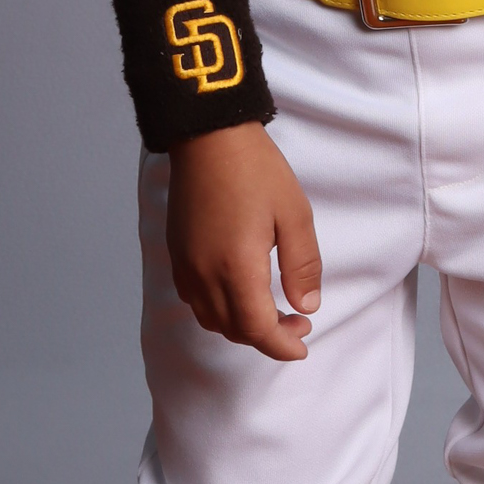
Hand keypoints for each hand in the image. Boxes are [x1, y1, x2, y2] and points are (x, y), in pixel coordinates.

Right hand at [165, 122, 322, 361]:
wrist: (209, 137)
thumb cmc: (256, 170)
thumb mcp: (295, 215)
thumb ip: (303, 266)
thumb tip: (306, 306)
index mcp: (236, 268)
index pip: (257, 329)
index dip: (281, 346)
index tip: (302, 345)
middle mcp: (204, 275)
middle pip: (234, 330)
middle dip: (267, 337)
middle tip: (297, 322)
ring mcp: (185, 266)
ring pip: (212, 320)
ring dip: (242, 326)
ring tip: (273, 312)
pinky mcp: (176, 254)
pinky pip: (196, 300)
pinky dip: (220, 310)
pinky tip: (241, 293)